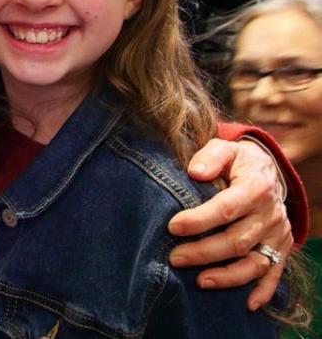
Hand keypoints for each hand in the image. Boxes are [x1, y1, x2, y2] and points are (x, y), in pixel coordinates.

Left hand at [167, 139, 290, 309]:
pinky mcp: (281, 248)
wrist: (268, 171)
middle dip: (204, 252)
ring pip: (255, 262)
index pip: (226, 208)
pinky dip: (262, 290)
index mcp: (256, 187)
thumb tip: (195, 172)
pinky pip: (274, 273)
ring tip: (199, 282)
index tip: (172, 227)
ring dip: (228, 276)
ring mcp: (277, 234)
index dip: (199, 220)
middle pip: (237, 240)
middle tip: (174, 258)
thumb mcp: (225, 148)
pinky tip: (246, 304)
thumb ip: (210, 156)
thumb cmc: (236, 161)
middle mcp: (270, 214)